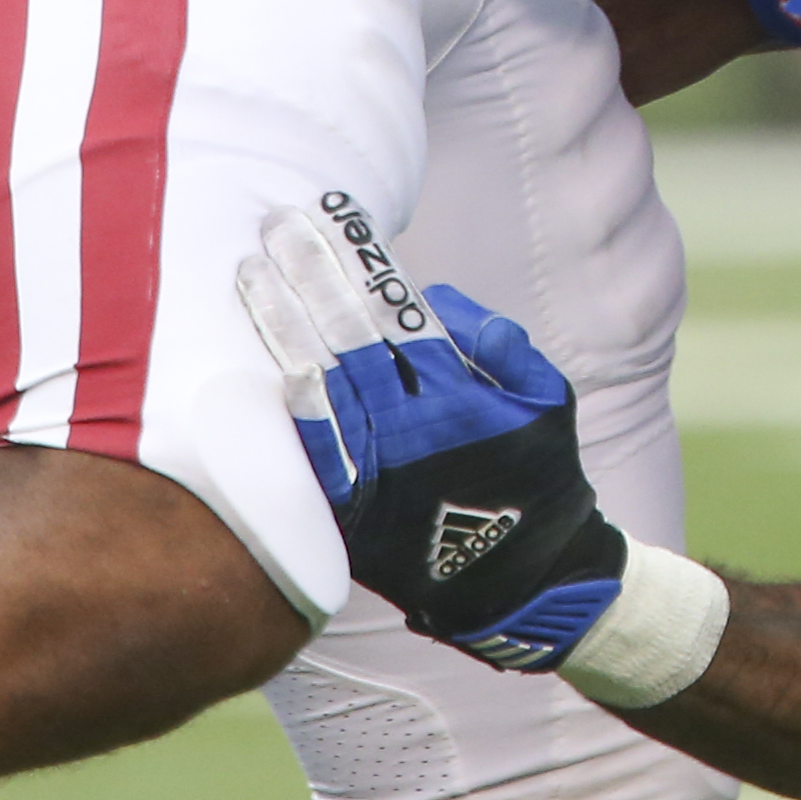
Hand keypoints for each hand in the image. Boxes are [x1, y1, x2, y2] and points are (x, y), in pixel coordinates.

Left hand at [239, 199, 625, 668]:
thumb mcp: (546, 399)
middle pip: (346, 339)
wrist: (526, 581)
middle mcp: (411, 433)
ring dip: (284, 329)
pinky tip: (265, 366)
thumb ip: (500, 345)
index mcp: (457, 397)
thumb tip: (437, 301)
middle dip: (308, 279)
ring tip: (254, 277)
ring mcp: (378, 476)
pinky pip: (314, 457)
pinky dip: (290, 412)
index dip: (354, 262)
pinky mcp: (355, 515)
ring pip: (318, 388)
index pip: (393, 311)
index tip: (323, 218)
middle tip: (274, 229)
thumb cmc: (540, 475)